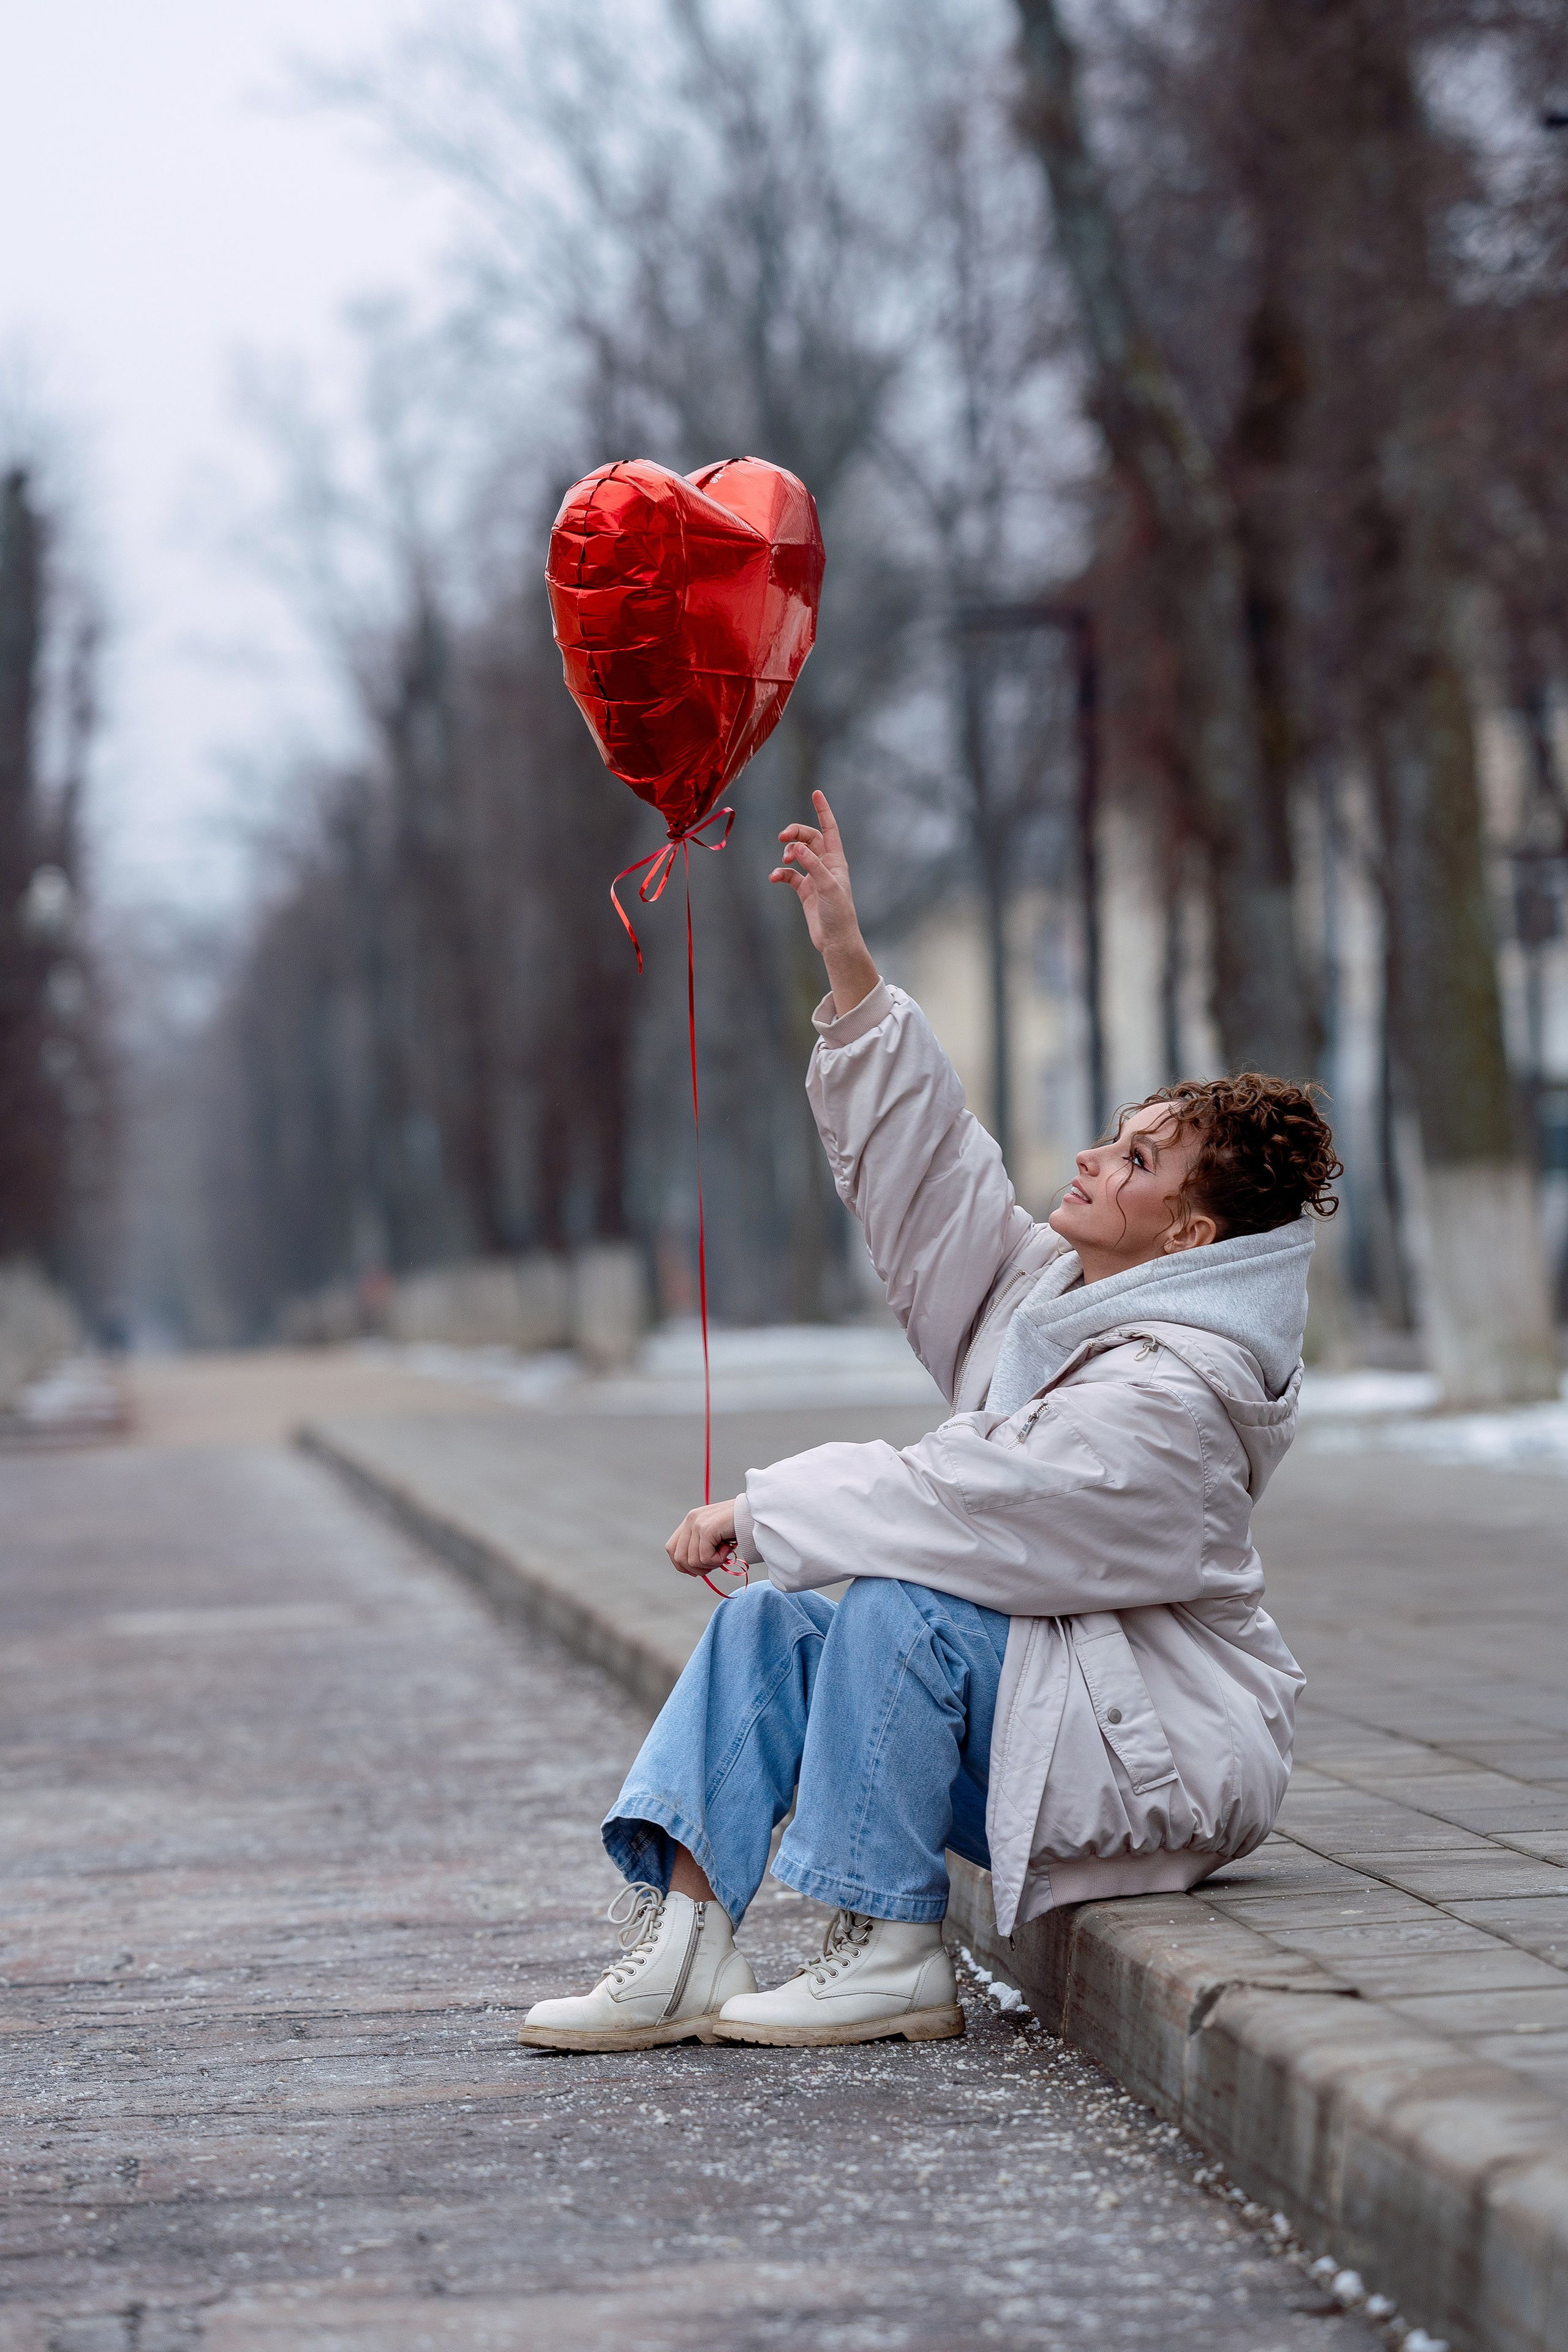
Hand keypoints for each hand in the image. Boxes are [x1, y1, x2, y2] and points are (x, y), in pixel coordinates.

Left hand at [666, 1499, 737, 1576]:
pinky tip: (728, 1548)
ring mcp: (697, 1524)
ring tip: (724, 1552)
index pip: (671, 1548)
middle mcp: (691, 1520)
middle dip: (697, 1569)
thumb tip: (693, 1569)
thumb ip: (702, 1545)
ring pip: (692, 1562)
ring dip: (711, 1564)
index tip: (697, 1571)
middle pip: (679, 1558)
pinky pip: (705, 1558)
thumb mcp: (716, 1535)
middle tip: (716, 1562)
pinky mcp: (707, 1529)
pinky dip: (718, 1560)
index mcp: (691, 1520)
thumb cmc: (740, 1524)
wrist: (756, 1511)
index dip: (682, 1565)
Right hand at [770, 790, 879, 1016]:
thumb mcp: (827, 886)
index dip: (823, 811)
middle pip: (809, 838)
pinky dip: (781, 873)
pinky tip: (775, 878)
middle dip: (796, 833)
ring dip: (788, 853)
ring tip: (784, 861)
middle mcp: (826, 865)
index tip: (816, 793)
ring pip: (798, 854)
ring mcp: (814, 877)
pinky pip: (789, 874)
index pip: (829, 829)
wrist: (836, 941)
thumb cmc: (839, 914)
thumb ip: (812, 865)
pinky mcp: (804, 890)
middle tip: (782, 836)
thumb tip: (797, 846)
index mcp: (837, 860)